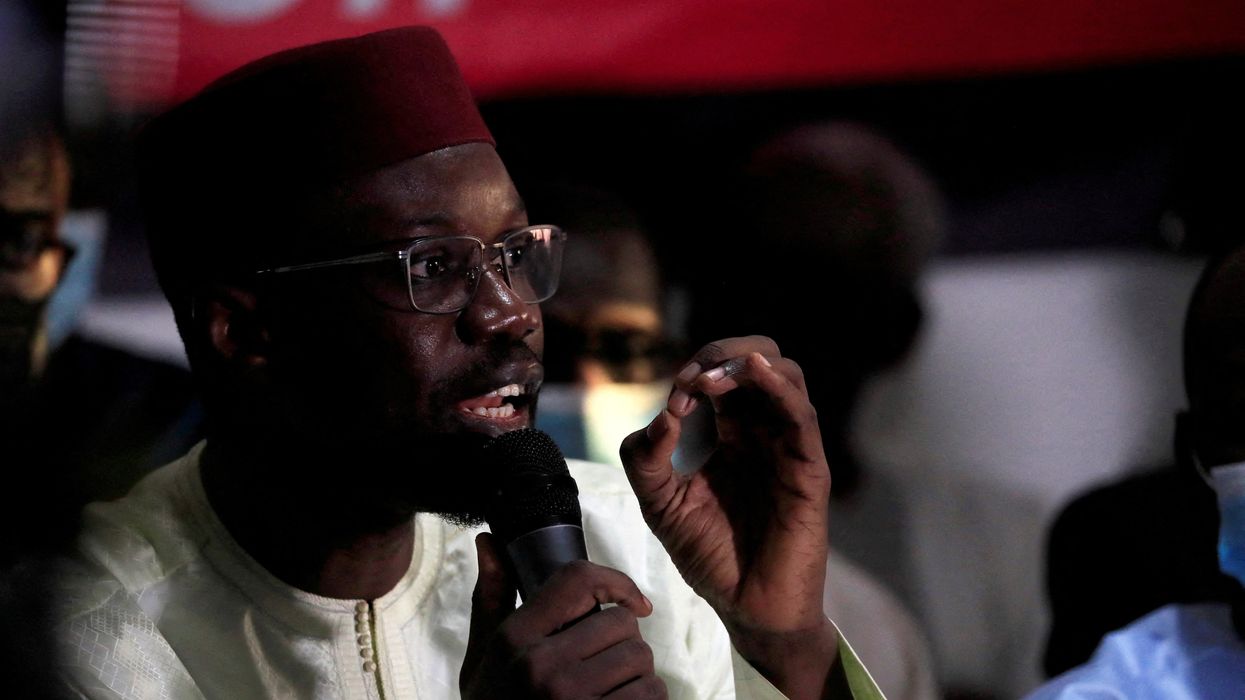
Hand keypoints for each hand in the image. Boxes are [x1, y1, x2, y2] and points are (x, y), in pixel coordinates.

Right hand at [460, 533, 667, 699]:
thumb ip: (491, 600)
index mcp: (515, 639)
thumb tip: (489, 540)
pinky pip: (651, 697)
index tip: (630, 602)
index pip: (578, 579)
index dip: (616, 582)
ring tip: (609, 691)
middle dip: (622, 642)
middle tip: (603, 664)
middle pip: (621, 623)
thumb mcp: (483, 659)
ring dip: (637, 676)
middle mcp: (542, 667)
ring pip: (642, 660)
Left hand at [620, 336, 837, 697]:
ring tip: (711, 382)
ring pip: (787, 375)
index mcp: (734, 436)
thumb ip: (645, 459)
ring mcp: (790, 448)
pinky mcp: (809, 470)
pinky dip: (780, 385)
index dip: (697, 372)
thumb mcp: (659, 504)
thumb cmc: (710, 556)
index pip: (724, 377)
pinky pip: (802, 415)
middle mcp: (765, 434)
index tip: (674, 398)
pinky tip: (755, 374)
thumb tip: (661, 415)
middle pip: (759, 362)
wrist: (746, 608)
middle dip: (723, 354)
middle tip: (693, 377)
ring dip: (747, 364)